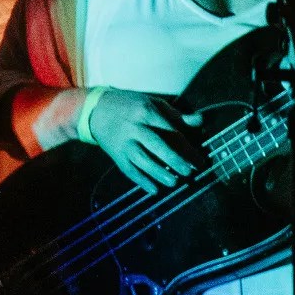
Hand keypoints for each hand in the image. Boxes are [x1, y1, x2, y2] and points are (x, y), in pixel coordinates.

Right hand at [78, 87, 201, 189]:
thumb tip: (199, 121)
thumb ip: (176, 115)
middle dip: (174, 160)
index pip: (170, 131)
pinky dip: (141, 181)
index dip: (186, 147)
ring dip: (159, 173)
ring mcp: (123, 143)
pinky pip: (128, 170)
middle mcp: (134, 128)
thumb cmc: (131, 106)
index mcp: (146, 112)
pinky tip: (154, 190)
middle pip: (157, 145)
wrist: (96, 110)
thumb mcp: (153, 103)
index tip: (198, 160)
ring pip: (142, 160)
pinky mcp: (115, 155)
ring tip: (174, 183)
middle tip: (188, 172)